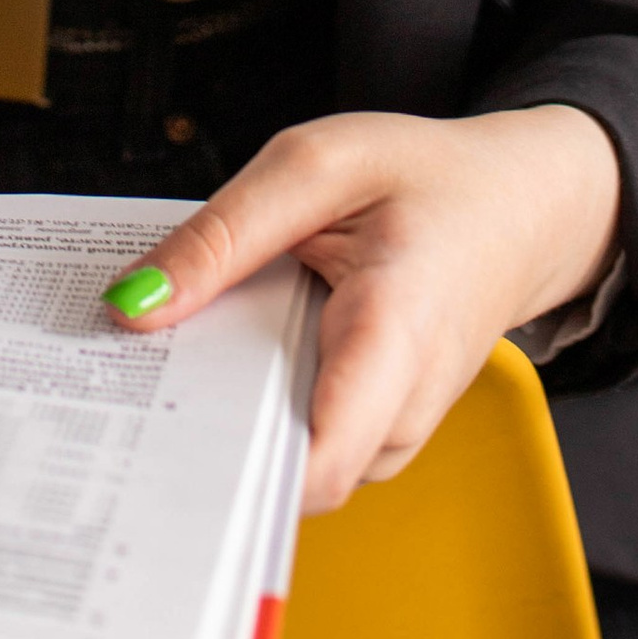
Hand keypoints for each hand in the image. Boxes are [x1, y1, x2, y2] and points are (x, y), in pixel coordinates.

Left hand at [104, 105, 621, 512]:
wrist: (517, 209)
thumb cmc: (427, 181)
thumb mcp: (316, 166)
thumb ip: (222, 235)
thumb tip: (131, 307)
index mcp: (394, 331)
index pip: (317, 458)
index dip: (228, 471)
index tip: (144, 443)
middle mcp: (400, 407)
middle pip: (282, 472)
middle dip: (201, 439)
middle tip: (120, 382)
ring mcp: (393, 433)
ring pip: (285, 465)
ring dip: (224, 421)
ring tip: (173, 353)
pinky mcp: (377, 435)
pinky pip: (301, 443)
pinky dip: (253, 407)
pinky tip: (224, 356)